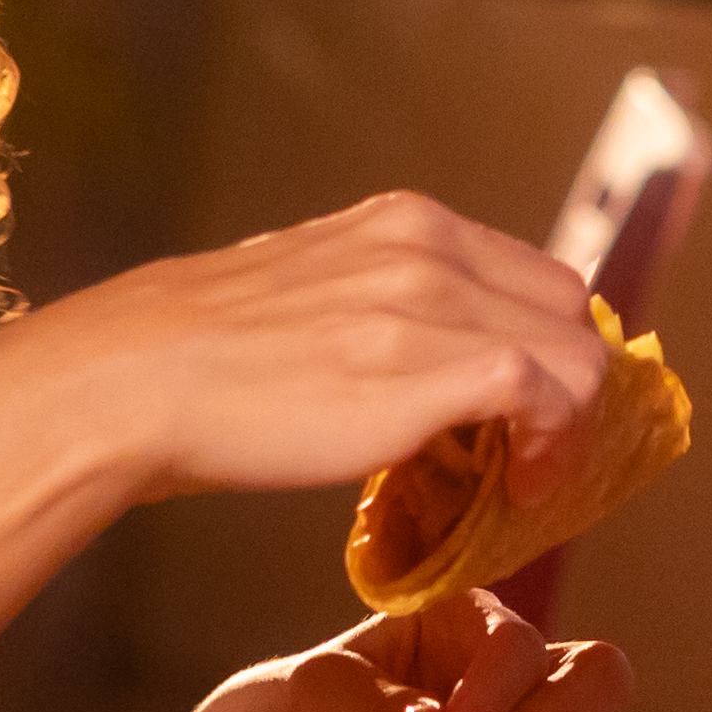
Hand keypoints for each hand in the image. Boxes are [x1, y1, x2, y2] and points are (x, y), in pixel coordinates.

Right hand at [0, 193, 612, 511]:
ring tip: (521, 481)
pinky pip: (548, 394)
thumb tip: (429, 367)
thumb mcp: (316, 297)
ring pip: (578, 355)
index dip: (550, 350)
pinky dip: (554, 447)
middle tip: (531, 454)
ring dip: (570, 427)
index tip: (528, 414)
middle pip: (571, 311)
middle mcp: (429, 246)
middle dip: (571, 386)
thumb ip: (384, 309)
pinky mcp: (427, 367)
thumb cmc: (206, 359)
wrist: (133, 380)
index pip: (537, 277)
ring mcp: (430, 302)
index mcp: (405, 223)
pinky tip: (518, 489)